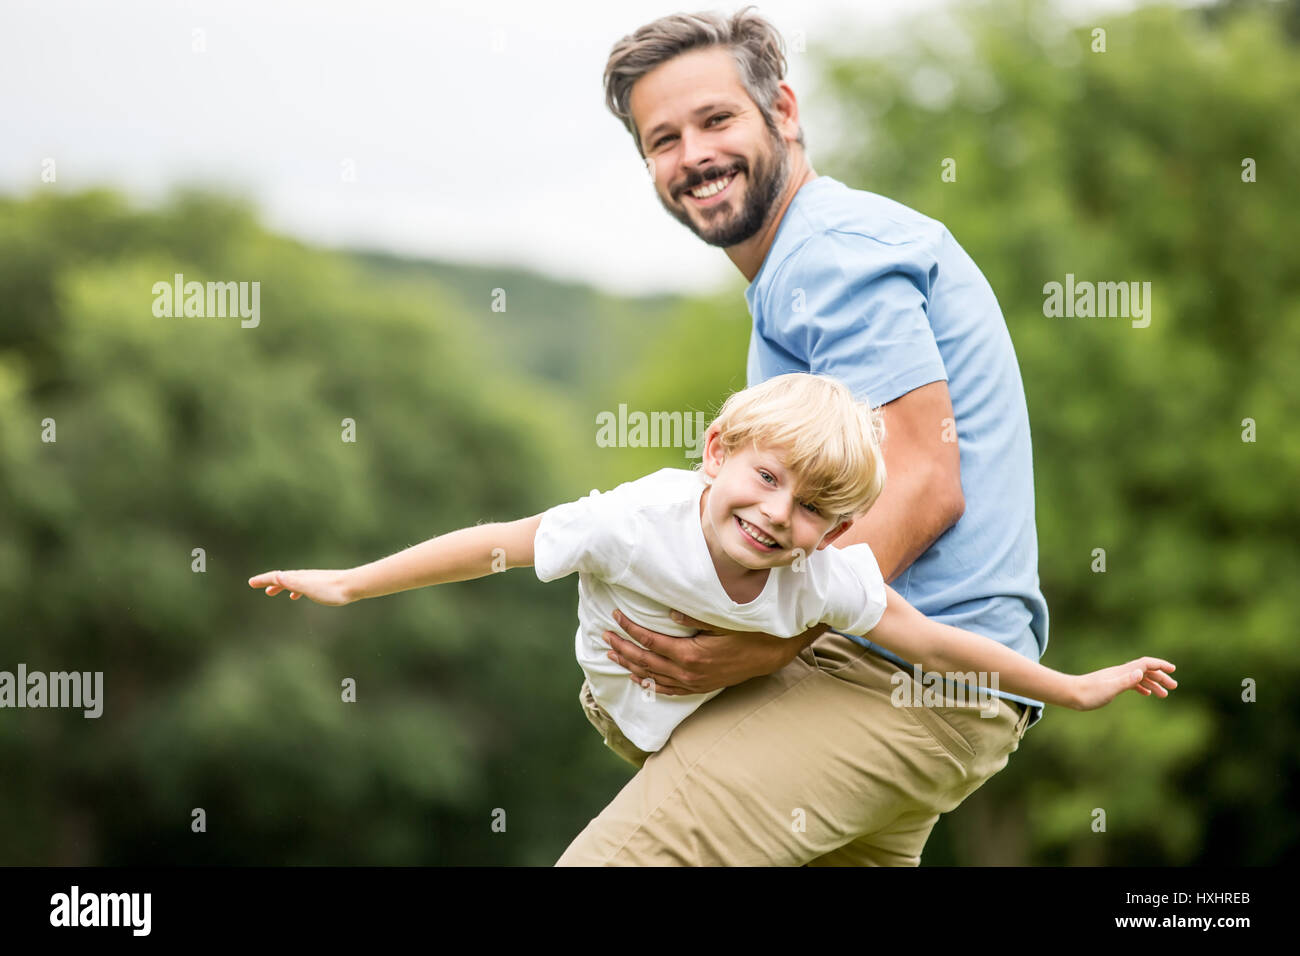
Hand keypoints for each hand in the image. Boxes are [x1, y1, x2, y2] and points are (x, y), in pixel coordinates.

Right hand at [248, 569, 352, 606]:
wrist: (353, 586)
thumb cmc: (331, 589)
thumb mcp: (308, 587)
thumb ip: (293, 583)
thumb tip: (276, 576)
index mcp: (299, 577)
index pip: (276, 577)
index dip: (263, 579)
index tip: (250, 582)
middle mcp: (304, 576)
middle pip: (281, 578)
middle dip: (267, 581)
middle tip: (254, 585)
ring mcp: (312, 580)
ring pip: (291, 582)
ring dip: (279, 586)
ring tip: (270, 593)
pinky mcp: (320, 585)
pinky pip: (302, 586)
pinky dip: (293, 590)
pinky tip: (296, 596)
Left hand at [602, 609, 808, 695]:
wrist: (771, 654)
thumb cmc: (748, 632)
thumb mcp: (722, 620)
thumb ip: (693, 617)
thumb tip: (667, 612)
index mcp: (690, 654)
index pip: (650, 641)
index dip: (630, 629)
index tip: (615, 616)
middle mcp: (687, 672)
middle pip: (645, 660)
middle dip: (622, 647)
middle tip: (605, 636)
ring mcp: (693, 682)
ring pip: (652, 676)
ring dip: (630, 665)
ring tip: (612, 655)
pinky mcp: (699, 686)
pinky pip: (668, 689)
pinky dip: (650, 683)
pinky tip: (638, 677)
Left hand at [1073, 657, 1176, 710]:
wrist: (1070, 695)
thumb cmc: (1088, 694)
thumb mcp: (1109, 689)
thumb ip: (1125, 681)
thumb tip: (1140, 672)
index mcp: (1122, 671)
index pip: (1145, 663)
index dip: (1160, 665)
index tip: (1173, 670)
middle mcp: (1120, 672)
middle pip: (1145, 670)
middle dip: (1160, 676)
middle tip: (1174, 687)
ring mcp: (1115, 678)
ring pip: (1139, 677)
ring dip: (1153, 683)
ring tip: (1164, 694)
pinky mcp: (1110, 685)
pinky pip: (1130, 683)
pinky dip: (1141, 686)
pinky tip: (1146, 693)